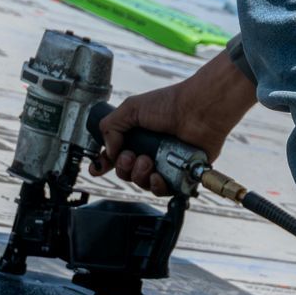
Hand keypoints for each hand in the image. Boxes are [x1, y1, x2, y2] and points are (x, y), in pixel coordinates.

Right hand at [90, 47, 255, 194]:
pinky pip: (162, 190)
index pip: (115, 155)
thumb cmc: (170, 104)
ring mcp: (163, 163)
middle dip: (123, 167)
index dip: (104, 163)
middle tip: (131, 156)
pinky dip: (157, 185)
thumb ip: (110, 127)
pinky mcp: (178, 174)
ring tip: (147, 161)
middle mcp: (149, 150)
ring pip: (141, 183)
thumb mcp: (131, 108)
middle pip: (125, 172)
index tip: (97, 168)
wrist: (198, 110)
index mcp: (136, 136)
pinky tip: (158, 176)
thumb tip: (110, 151)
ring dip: (138, 175)